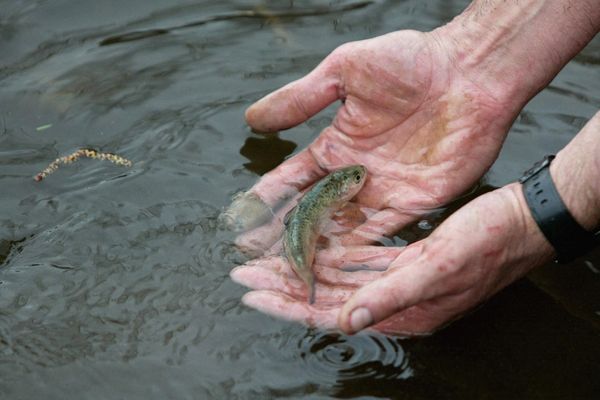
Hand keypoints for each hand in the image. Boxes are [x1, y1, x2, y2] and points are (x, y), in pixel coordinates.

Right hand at [225, 29, 518, 251]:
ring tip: (287, 268)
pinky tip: (334, 265)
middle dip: (285, 232)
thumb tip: (251, 118)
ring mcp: (385, 190)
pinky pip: (382, 232)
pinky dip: (358, 249)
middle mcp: (357, 172)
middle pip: (313, 210)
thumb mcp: (343, 70)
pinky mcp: (416, 202)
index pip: (294, 178)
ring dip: (316, 247)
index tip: (243, 218)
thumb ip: (300, 98)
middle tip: (256, 254)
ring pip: (343, 227)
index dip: (268, 198)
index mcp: (338, 143)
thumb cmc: (410, 61)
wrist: (470, 70)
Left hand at [231, 183, 553, 334]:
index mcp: (401, 309)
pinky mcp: (403, 259)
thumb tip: (345, 320)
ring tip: (264, 261)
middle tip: (242, 274)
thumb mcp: (442, 267)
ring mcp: (397, 279)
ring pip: (336, 277)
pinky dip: (330, 254)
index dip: (288, 305)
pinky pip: (356, 260)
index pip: (329, 313)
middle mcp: (393, 298)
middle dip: (283, 285)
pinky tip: (308, 245)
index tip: (251, 296)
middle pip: (325, 295)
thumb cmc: (489, 243)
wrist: (521, 221)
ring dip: (300, 269)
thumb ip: (392, 295)